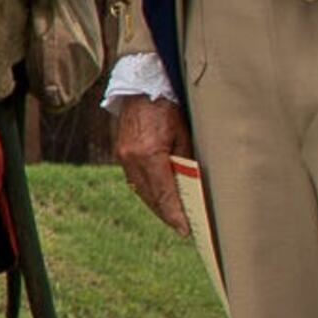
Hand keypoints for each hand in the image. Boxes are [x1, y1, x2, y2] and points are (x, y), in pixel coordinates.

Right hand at [109, 95, 193, 234]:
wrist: (143, 86)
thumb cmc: (169, 106)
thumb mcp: (185, 134)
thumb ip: (187, 162)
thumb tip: (195, 187)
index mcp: (149, 154)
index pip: (164, 194)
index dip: (175, 215)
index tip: (185, 230)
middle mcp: (131, 158)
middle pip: (151, 197)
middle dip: (167, 215)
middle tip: (183, 229)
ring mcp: (123, 156)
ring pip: (141, 191)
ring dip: (157, 205)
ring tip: (173, 217)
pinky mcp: (121, 153)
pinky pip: (134, 180)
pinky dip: (148, 192)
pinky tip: (159, 197)